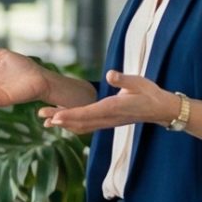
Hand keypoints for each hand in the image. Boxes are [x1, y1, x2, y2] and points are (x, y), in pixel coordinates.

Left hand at [40, 70, 180, 134]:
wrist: (160, 109)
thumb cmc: (149, 93)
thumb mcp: (138, 82)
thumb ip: (124, 80)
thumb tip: (110, 74)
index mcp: (113, 107)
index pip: (88, 113)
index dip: (71, 115)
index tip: (55, 116)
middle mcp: (108, 117)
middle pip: (80, 122)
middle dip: (60, 119)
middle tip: (41, 116)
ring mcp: (107, 122)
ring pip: (81, 126)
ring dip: (63, 123)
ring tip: (45, 120)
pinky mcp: (107, 122)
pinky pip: (86, 126)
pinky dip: (72, 124)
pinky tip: (61, 122)